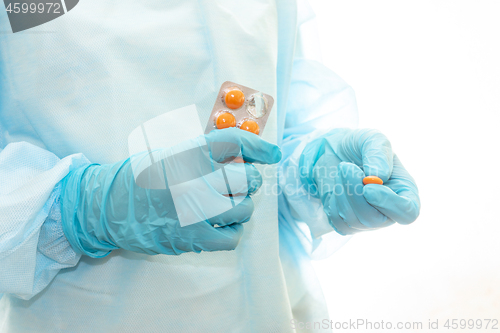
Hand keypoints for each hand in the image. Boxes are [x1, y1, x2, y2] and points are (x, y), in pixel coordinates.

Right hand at [60, 128, 281, 256]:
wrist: (107, 208)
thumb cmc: (140, 178)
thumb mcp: (169, 154)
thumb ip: (203, 154)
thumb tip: (243, 157)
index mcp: (186, 154)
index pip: (234, 143)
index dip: (259, 147)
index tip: (272, 154)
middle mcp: (193, 181)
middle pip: (246, 179)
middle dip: (251, 181)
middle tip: (243, 182)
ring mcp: (193, 212)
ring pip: (244, 209)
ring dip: (242, 207)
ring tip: (229, 205)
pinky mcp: (191, 238)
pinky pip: (233, 237)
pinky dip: (233, 231)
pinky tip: (221, 225)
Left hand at [299, 128, 419, 234]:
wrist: (334, 151)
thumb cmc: (359, 146)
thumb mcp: (372, 138)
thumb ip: (378, 153)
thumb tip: (379, 176)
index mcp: (405, 192)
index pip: (407, 213)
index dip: (389, 204)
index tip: (369, 188)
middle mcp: (388, 212)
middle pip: (374, 219)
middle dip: (355, 193)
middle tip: (346, 167)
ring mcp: (367, 221)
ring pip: (353, 220)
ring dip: (342, 191)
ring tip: (343, 168)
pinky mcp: (347, 224)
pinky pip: (337, 220)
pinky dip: (333, 200)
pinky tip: (339, 184)